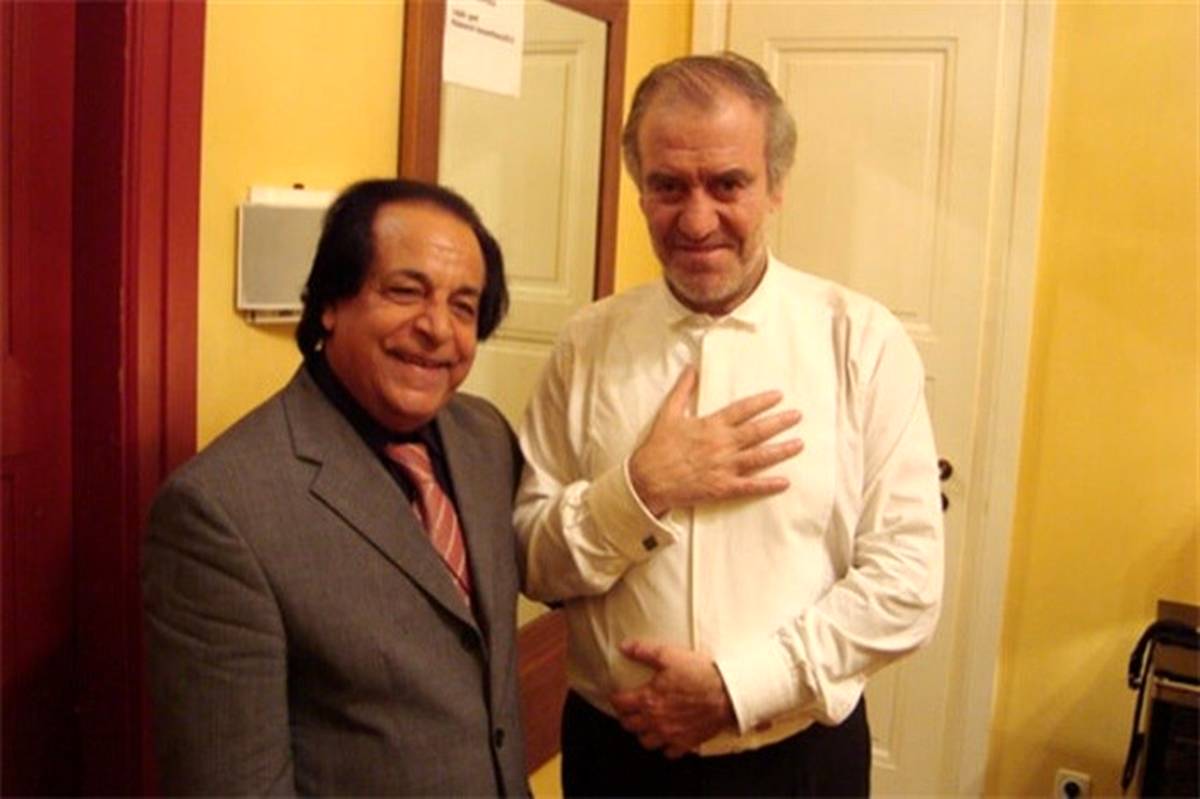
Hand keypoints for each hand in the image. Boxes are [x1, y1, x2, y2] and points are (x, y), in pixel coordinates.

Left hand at [609, 640, 735, 757]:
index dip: (614, 699)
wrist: (726, 693)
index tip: (615, 695)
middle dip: (625, 717)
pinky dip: (665, 746)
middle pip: (629, 725)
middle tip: (628, 709)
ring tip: (645, 724)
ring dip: (642, 733)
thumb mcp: (669, 655)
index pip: (620, 704)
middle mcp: (655, 721)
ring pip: (645, 742)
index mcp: (648, 700)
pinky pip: (668, 753)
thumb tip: (624, 647)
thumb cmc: (699, 674)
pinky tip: (667, 737)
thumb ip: (643, 651)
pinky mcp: (686, 743)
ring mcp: (670, 734)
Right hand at [629, 366, 803, 515]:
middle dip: (780, 422)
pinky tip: (785, 482)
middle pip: (758, 431)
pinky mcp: (722, 488)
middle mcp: (722, 444)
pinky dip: (768, 485)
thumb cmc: (657, 447)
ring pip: (759, 457)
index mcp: (711, 425)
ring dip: (781, 450)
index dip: (762, 402)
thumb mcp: (668, 413)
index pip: (743, 409)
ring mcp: (724, 467)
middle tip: (798, 416)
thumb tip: (691, 368)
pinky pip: (750, 486)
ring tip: (799, 444)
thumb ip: (683, 390)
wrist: (647, 479)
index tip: (779, 396)